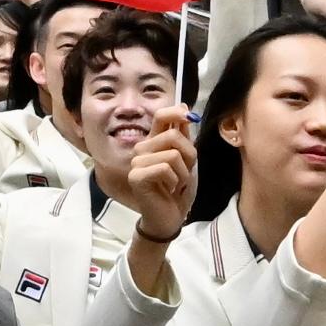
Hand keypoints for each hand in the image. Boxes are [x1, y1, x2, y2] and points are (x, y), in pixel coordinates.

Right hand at [119, 116, 197, 241]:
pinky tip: (169, 190)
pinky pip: (165, 168)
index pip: (161, 116)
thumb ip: (183, 136)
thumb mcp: (186, 160)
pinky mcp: (136, 176)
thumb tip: (184, 108)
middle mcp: (142, 149)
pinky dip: (175, 181)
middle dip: (189, 156)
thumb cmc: (177, 189)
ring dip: (183, 172)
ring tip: (176, 183)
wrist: (170, 217)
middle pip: (173, 136)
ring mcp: (136, 163)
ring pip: (172, 155)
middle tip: (184, 173)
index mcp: (154, 142)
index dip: (176, 113)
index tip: (189, 118)